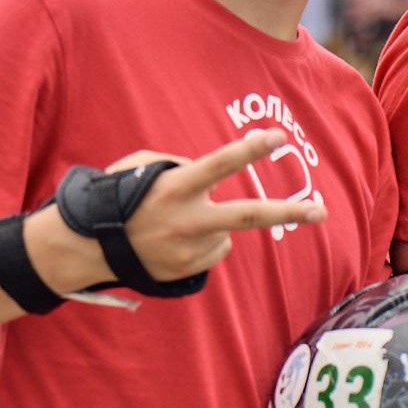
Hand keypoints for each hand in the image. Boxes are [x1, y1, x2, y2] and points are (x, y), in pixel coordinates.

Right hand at [28, 129, 326, 293]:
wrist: (85, 248)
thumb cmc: (116, 198)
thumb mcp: (141, 168)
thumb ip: (179, 164)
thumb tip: (209, 173)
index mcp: (175, 188)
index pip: (220, 164)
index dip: (250, 150)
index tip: (279, 137)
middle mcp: (186, 220)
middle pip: (249, 216)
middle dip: (289, 212)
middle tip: (322, 211)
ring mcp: (187, 249)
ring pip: (226, 234)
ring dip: (213, 226)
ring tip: (177, 224)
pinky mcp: (186, 271)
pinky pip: (213, 252)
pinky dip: (203, 244)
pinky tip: (175, 242)